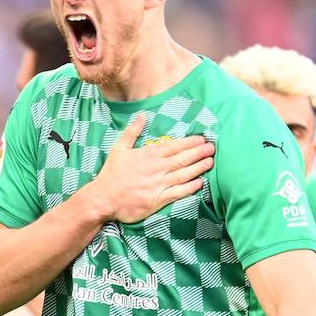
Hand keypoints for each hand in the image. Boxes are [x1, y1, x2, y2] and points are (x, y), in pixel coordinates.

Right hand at [87, 114, 214, 223]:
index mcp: (149, 155)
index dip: (190, 142)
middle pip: (183, 158)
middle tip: (212, 147)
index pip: (174, 146)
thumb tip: (142, 115)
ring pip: (184, 173)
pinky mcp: (159, 199)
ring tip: (211, 161)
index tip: (202, 138)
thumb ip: (132, 132)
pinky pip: (179, 192)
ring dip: (199, 167)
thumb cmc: (111, 174)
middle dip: (199, 152)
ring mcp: (159, 184)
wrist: (103, 198)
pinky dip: (191, 187)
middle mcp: (157, 168)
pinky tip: (201, 182)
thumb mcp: (119, 149)